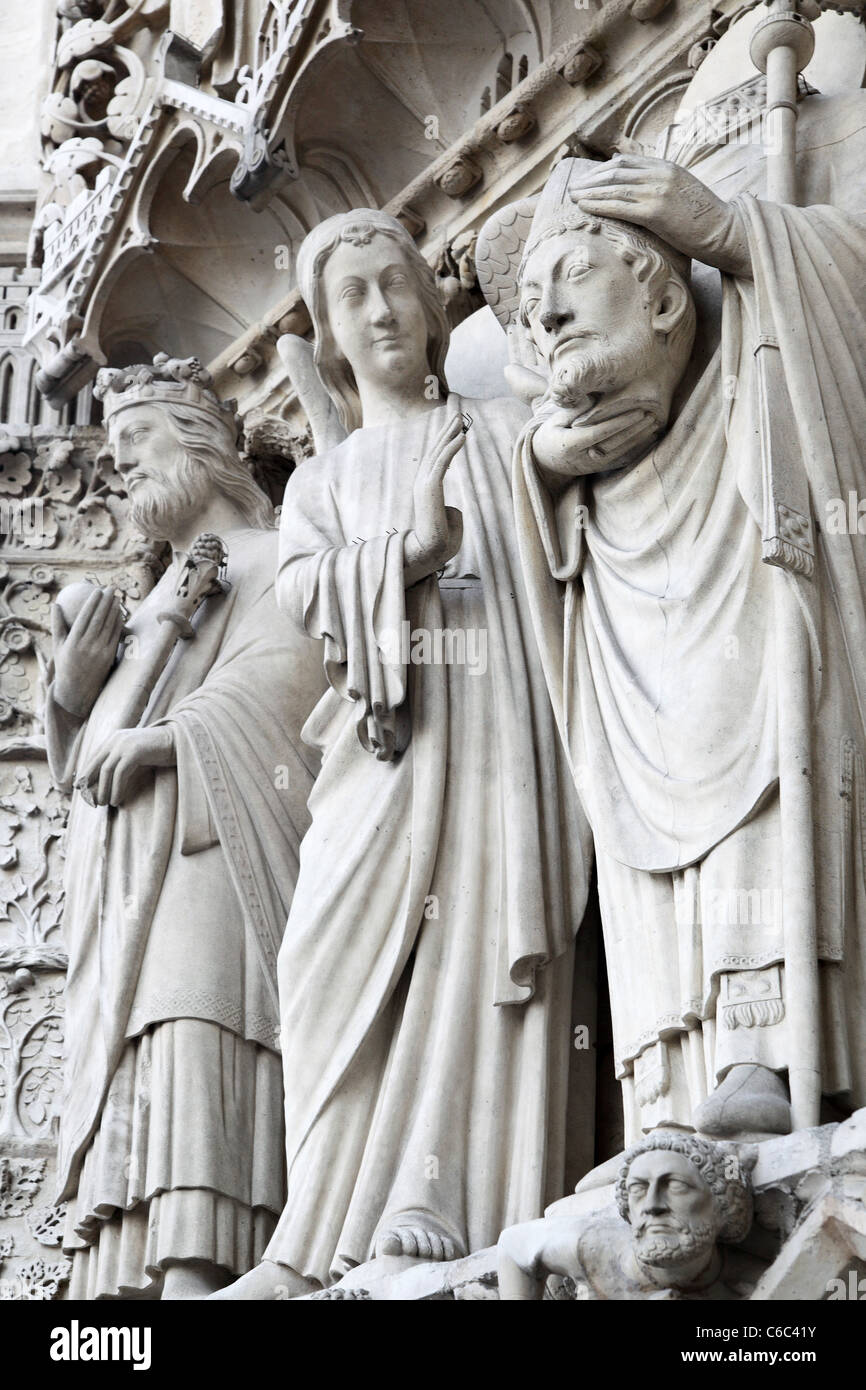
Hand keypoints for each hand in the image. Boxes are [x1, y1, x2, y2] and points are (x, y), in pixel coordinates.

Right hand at [51, 586, 125, 718]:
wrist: (76, 690)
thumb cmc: (65, 664)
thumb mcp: (58, 645)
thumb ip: (57, 625)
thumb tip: (55, 604)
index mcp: (73, 642)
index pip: (85, 617)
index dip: (93, 602)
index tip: (97, 590)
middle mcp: (87, 646)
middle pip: (99, 619)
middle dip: (106, 602)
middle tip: (110, 588)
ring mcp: (99, 653)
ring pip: (109, 627)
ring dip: (114, 610)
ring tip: (117, 597)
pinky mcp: (109, 658)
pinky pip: (115, 637)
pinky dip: (118, 624)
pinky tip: (121, 614)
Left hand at [78, 726, 175, 806]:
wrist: (180, 741)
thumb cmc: (159, 750)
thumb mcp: (136, 751)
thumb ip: (122, 757)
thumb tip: (107, 777)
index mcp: (115, 737)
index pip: (94, 756)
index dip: (86, 772)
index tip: (81, 787)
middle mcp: (117, 739)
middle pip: (97, 764)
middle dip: (91, 783)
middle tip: (90, 800)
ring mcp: (125, 744)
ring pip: (107, 770)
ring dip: (103, 789)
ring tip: (104, 803)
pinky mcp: (134, 752)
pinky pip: (120, 774)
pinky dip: (116, 789)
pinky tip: (117, 800)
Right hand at [404, 411, 464, 584]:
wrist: (431, 551)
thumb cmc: (442, 541)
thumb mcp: (449, 521)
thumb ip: (451, 511)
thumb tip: (454, 509)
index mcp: (426, 488)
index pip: (435, 459)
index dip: (444, 441)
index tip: (455, 428)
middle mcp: (422, 482)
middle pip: (435, 450)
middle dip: (446, 431)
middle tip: (458, 415)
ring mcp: (424, 484)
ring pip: (438, 452)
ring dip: (450, 434)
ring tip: (461, 420)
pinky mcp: (430, 488)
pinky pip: (442, 462)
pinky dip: (452, 448)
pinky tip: (463, 436)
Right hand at [532, 400, 661, 479]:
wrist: (545, 462)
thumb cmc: (551, 434)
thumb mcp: (555, 419)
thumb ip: (574, 410)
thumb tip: (592, 399)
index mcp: (571, 444)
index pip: (600, 432)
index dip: (620, 423)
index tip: (637, 411)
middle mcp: (584, 457)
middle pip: (614, 443)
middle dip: (634, 429)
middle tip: (651, 415)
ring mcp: (593, 465)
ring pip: (620, 452)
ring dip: (639, 439)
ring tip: (654, 424)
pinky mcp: (599, 469)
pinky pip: (621, 461)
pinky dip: (636, 450)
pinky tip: (649, 440)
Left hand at [575, 155, 750, 277]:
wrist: (725, 231)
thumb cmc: (703, 219)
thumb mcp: (681, 193)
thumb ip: (660, 185)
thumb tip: (635, 186)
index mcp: (667, 167)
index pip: (626, 163)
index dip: (602, 171)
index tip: (586, 180)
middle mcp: (661, 174)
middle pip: (616, 173)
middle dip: (590, 180)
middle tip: (573, 189)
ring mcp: (658, 191)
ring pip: (614, 188)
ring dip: (589, 193)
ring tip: (572, 198)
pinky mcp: (656, 211)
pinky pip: (620, 205)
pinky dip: (599, 205)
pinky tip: (584, 207)